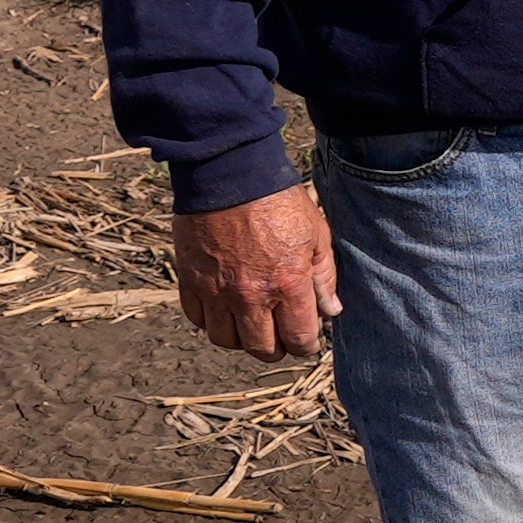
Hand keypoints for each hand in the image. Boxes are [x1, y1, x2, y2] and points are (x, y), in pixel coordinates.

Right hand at [172, 183, 338, 357]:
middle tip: (280, 336)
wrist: (230, 173)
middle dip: (276, 347)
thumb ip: (324, 277)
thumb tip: (331, 311)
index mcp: (287, 285)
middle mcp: (250, 295)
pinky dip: (210, 320)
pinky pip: (197, 319)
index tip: (307, 338)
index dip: (307, 344)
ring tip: (251, 325)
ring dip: (241, 338)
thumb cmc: (279, 201)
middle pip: (262, 348)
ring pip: (226, 340)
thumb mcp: (316, 234)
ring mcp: (216, 290)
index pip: (299, 339)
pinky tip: (223, 308)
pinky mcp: (190, 280)